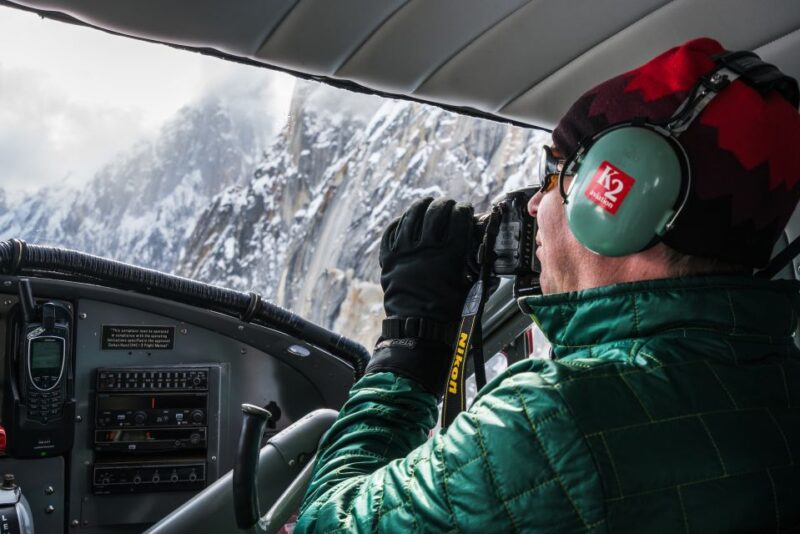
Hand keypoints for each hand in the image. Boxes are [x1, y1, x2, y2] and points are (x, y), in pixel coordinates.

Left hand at [380, 197, 474, 323]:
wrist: (418, 328)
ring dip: (422, 206)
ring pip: (412, 216)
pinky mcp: (389, 258)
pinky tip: (406, 219)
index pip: (458, 218)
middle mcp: (425, 248)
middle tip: (449, 205)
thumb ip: (479, 268)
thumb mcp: (471, 288)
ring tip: (428, 203)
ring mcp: (404, 251)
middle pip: (436, 212)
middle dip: (445, 204)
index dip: (464, 210)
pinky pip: (391, 231)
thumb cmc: (447, 312)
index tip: (466, 209)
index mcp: (449, 254)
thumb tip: (489, 254)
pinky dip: (400, 222)